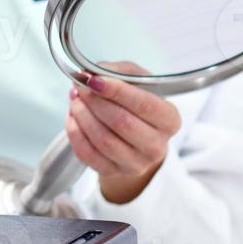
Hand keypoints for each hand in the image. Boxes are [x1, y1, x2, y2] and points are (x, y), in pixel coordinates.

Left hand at [64, 61, 181, 204]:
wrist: (133, 137)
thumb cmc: (136, 104)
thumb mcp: (137, 80)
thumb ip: (119, 71)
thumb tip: (95, 72)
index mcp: (169, 120)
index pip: (144, 104)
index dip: (117, 91)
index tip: (95, 79)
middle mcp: (157, 146)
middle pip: (122, 123)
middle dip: (95, 101)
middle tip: (81, 87)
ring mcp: (136, 164)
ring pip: (103, 140)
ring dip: (82, 115)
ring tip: (75, 99)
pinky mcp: (113, 172)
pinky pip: (88, 154)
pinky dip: (75, 132)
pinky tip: (72, 116)